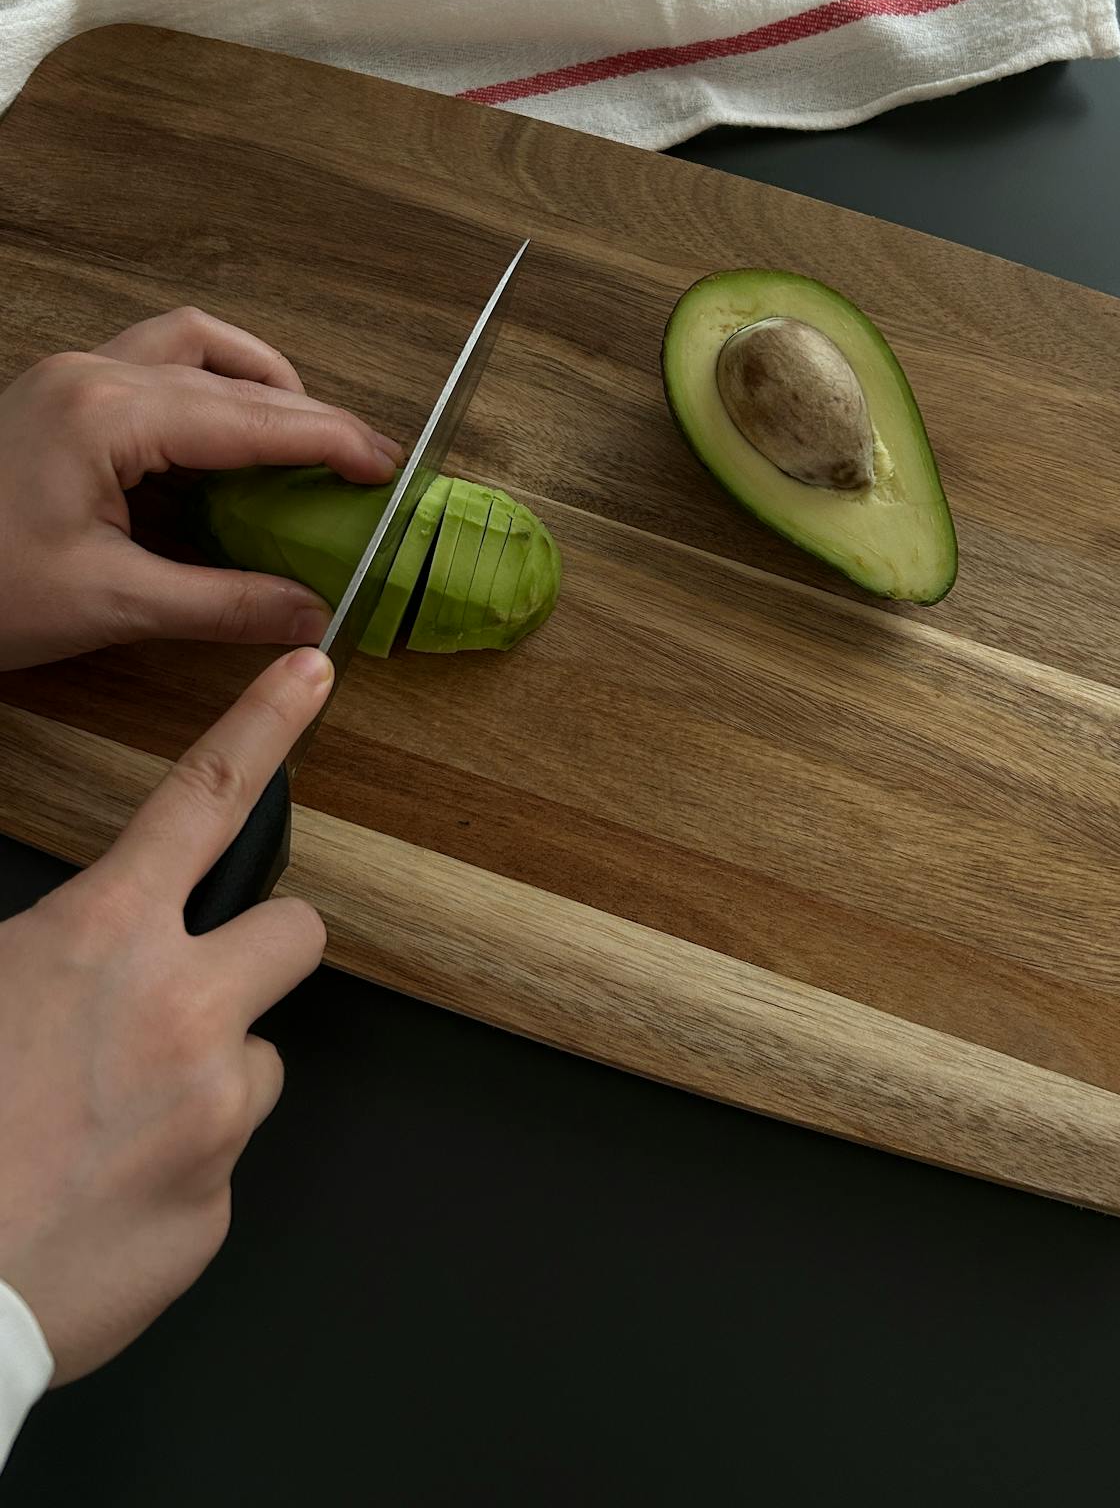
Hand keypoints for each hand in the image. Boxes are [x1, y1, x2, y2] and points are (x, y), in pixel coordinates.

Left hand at [0, 306, 401, 669]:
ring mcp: (71, 375)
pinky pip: (154, 362)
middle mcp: (94, 373)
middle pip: (232, 372)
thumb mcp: (108, 604)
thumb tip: (310, 614)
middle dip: (308, 415)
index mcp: (109, 413)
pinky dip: (208, 388)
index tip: (390, 467)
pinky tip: (227, 442)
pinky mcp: (58, 395)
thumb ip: (222, 603)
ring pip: (192, 344)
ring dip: (257, 380)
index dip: (332, 441)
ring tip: (303, 437)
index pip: (253, 417)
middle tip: (364, 466)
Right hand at [0, 645, 332, 1384]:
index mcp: (100, 942)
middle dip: (256, 954)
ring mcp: (212, 1112)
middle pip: (294, 933)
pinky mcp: (219, 1205)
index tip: (314, 671)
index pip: (204, 799)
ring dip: (209, 1074)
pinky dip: (177, 1169)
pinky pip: (222, 1161)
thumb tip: (78, 951)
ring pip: (259, 1059)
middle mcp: (179, 1011)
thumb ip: (49, 950)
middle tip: (188, 995)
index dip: (266, 723)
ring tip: (113, 1123)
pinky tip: (105, 1194)